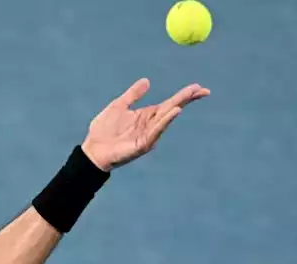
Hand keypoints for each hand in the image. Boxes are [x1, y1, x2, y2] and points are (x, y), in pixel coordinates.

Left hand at [79, 78, 209, 171]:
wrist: (93, 150)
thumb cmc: (104, 130)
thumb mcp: (119, 106)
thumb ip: (133, 94)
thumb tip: (147, 81)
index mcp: (147, 115)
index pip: (170, 103)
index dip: (184, 95)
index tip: (198, 87)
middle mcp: (151, 125)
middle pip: (172, 109)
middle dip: (187, 99)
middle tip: (203, 90)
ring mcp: (148, 135)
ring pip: (165, 120)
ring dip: (177, 108)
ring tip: (189, 96)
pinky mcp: (142, 144)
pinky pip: (155, 131)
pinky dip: (165, 122)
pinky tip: (173, 112)